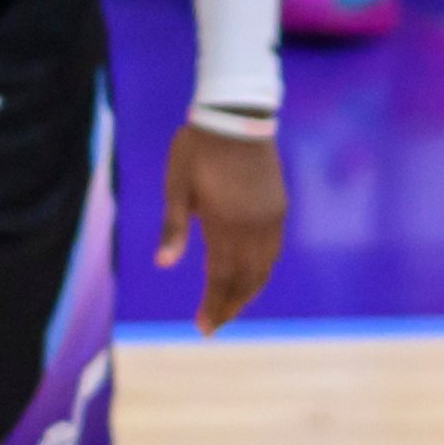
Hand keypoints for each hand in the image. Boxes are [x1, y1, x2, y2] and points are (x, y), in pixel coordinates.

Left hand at [158, 122, 286, 332]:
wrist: (237, 117)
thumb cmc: (198, 149)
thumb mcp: (177, 185)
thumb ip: (175, 227)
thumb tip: (164, 264)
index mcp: (225, 222)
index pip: (222, 276)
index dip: (214, 304)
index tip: (203, 326)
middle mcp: (253, 226)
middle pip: (247, 279)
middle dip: (231, 305)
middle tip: (215, 326)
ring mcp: (270, 218)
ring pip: (265, 267)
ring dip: (249, 291)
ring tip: (232, 306)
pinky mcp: (279, 208)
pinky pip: (275, 250)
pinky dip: (263, 270)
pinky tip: (253, 275)